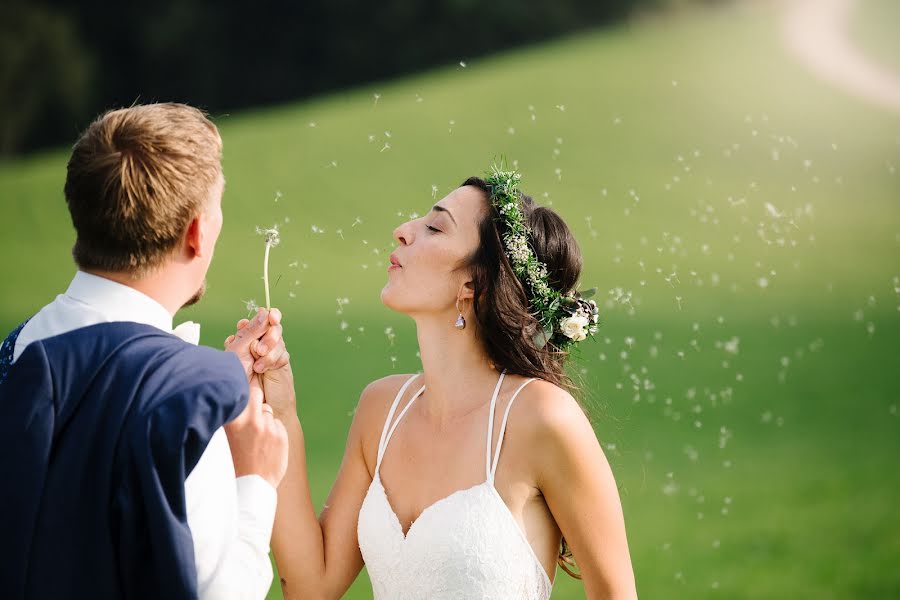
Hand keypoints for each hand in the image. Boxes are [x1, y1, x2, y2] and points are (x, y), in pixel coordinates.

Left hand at [224, 308, 288, 379]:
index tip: (272, 318)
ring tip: (257, 367)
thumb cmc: (237, 378)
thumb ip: (253, 330)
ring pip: (279, 341)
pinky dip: (274, 361)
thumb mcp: (240, 350)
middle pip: (273, 327)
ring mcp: (270, 352)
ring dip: (270, 353)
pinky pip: (284, 354)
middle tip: (258, 351)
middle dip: (269, 337)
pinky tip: (264, 371)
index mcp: (246, 336)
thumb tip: (265, 311)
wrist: (248, 403)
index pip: (261, 318)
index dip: (270, 315)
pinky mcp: (279, 363)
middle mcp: (258, 342)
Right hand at [224, 374, 288, 488]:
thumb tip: (237, 398)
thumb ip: (233, 417)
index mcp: (233, 421)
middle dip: (255, 398)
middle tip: (251, 410)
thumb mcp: (226, 437)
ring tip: (256, 437)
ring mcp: (267, 427)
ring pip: (267, 411)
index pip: (241, 391)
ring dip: (263, 418)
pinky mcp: (281, 435)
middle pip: (256, 394)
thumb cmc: (235, 461)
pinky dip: (273, 430)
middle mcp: (251, 421)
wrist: (251, 486)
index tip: (242, 389)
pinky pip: (277, 423)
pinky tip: (266, 444)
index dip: (242, 389)